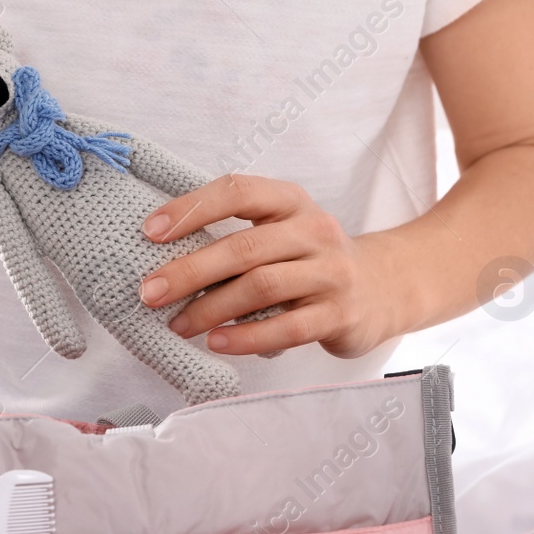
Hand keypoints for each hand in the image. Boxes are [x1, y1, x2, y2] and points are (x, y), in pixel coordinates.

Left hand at [137, 174, 401, 357]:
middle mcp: (314, 230)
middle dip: (190, 270)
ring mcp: (331, 273)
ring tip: (178, 325)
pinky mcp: (340, 314)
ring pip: (262, 287)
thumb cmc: (312, 262)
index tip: (150, 232)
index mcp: (291, 201)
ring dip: (212, 308)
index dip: (192, 208)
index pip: (238, 191)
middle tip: (150, 293)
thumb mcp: (282, 234)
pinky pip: (287, 328)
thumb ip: (237, 239)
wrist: (384, 288)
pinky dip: (247, 337)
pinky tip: (217, 343)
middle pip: (244, 246)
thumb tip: (166, 264)